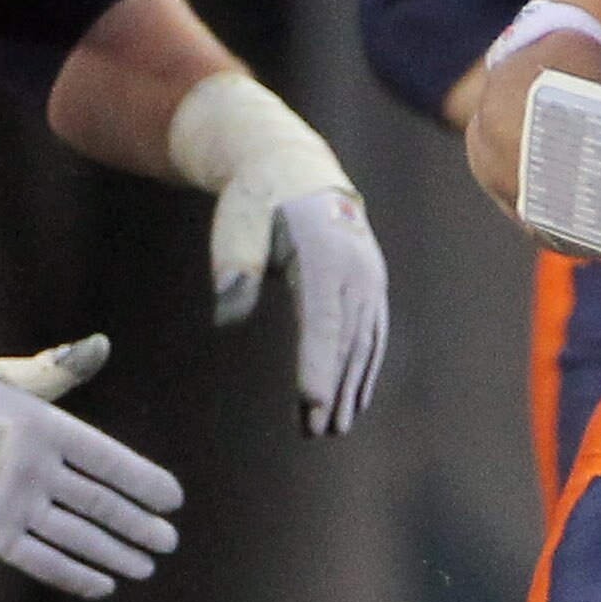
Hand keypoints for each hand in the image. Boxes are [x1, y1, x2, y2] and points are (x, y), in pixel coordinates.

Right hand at [0, 335, 184, 596]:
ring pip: (78, 537)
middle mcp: (31, 469)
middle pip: (100, 504)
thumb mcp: (11, 379)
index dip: (147, 483)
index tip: (173, 500)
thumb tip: (100, 344)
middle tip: (167, 541)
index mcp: (45, 428)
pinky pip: (42, 561)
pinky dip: (76, 576)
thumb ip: (60, 369)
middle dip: (140, 526)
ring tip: (144, 565)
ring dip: (116, 555)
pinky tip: (104, 584)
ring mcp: (8, 504)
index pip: (111, 461)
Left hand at [169, 73, 390, 432]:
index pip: (323, 319)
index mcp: (323, 253)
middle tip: (316, 432)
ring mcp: (370, 280)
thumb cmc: (256, 198)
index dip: (317, 363)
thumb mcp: (237, 220)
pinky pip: (372, 337)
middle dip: (333, 389)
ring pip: (364, 344)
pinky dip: (364, 372)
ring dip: (350, 389)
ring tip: (333, 429)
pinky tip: (353, 401)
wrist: (296, 170)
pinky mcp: (371, 288)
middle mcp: (356, 269)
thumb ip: (235, 263)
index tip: (310, 401)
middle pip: (347, 340)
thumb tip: (228, 312)